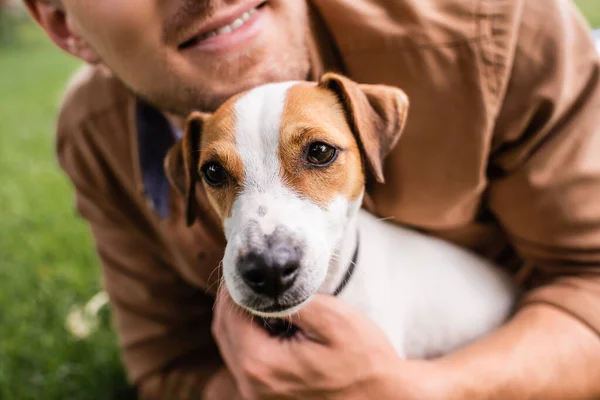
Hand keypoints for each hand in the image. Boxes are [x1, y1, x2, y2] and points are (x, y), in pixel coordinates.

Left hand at [212, 290, 444, 399]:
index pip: (230, 316)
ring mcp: (259, 394)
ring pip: (231, 346)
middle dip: (230, 300)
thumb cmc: (364, 359)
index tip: (241, 264)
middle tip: (243, 273)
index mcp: (263, 364)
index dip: (233, 287)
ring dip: (237, 317)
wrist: (384, 398)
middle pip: (223, 332)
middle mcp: (253, 384)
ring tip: (252, 292)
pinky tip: (261, 318)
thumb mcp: (333, 319)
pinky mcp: (267, 396)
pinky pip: (244, 359)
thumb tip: (260, 287)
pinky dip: (246, 335)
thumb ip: (291, 302)